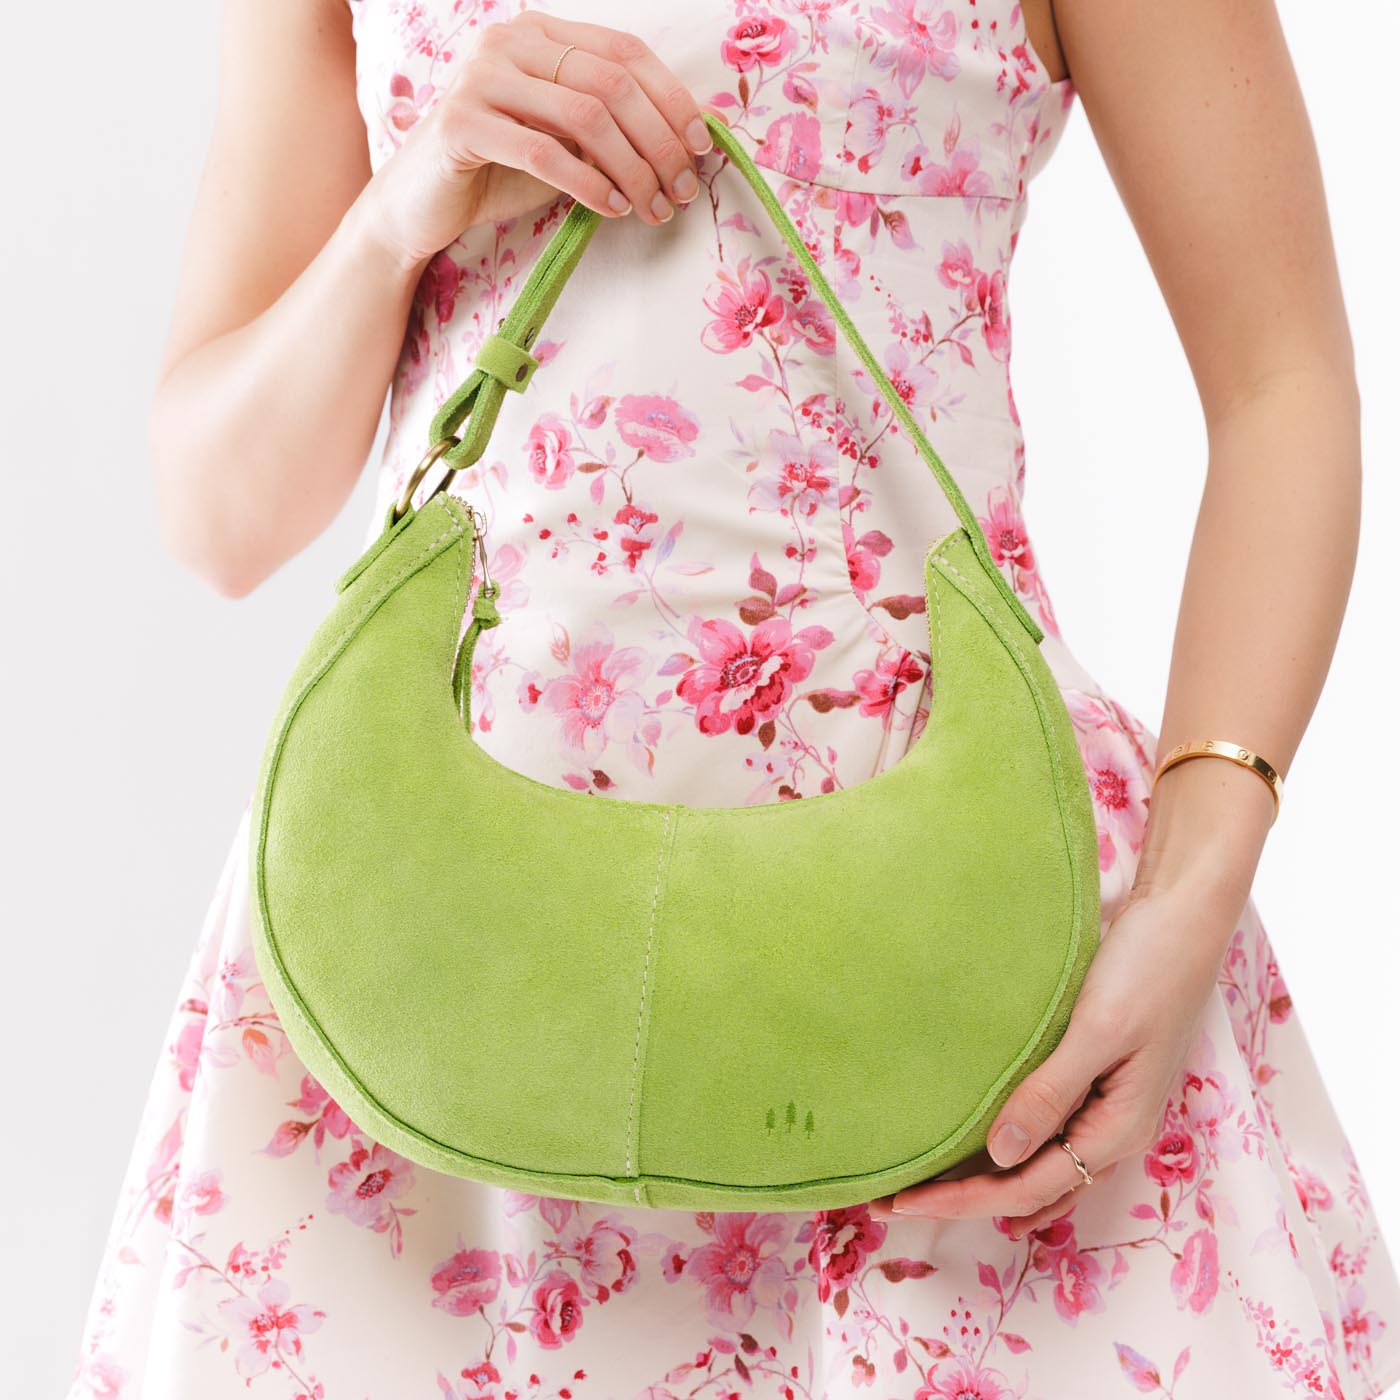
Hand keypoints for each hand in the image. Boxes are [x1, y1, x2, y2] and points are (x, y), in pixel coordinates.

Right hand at [359, 10, 721, 266]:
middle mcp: (509, 41)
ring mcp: (481, 77)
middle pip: (612, 83)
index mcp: (541, 32)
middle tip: (681, 190)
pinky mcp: (461, 123)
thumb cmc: (500, 170)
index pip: (625, 51)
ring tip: (653, 207)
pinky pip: (543, 153)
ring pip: (585, 116)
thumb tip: (693, 134)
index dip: (672, 98)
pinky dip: (589, 185)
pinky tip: (613, 209)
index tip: (700, 148)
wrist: (422, 204)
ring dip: (632, 169)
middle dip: (659, 142)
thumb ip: (614, 127)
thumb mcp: (566, 140)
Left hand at [868, 880, 1241, 1232]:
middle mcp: (1116, 1132)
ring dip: (986, 1184)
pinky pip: (1052, 1141)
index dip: (963, 1201)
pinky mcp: (1100, 1082)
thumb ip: (1051, 1093)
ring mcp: (1110, 1110)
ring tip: (929, 1192)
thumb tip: (1000, 1154)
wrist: (1184, 919)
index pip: (1027, 1187)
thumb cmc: (1147, 969)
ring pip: (1042, 1172)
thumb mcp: (1098, 1031)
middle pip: (1030, 1189)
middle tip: (893, 1202)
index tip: (902, 1200)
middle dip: (964, 1201)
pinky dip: (1015, 1158)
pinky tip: (990, 1163)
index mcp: (1118, 1129)